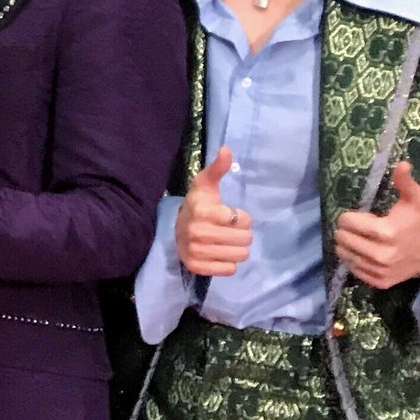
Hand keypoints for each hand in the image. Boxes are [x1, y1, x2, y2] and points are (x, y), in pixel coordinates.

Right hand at [177, 146, 252, 276]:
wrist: (174, 230)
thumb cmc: (197, 206)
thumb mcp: (206, 185)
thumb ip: (218, 168)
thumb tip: (227, 149)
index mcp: (203, 211)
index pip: (242, 220)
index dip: (240, 217)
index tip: (227, 215)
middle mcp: (198, 232)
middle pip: (245, 239)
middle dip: (240, 234)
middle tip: (227, 230)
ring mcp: (196, 251)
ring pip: (240, 256)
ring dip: (236, 249)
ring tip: (224, 242)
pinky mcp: (197, 267)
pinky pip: (229, 270)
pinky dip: (227, 263)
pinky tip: (218, 254)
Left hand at [334, 160, 419, 288]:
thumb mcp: (418, 199)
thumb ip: (406, 182)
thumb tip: (401, 163)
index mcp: (386, 232)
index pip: (347, 222)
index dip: (350, 216)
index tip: (361, 216)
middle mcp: (381, 255)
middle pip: (342, 239)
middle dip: (346, 230)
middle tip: (358, 227)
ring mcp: (380, 270)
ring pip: (344, 255)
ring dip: (347, 245)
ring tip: (359, 239)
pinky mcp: (380, 282)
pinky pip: (354, 270)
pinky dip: (354, 261)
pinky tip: (363, 253)